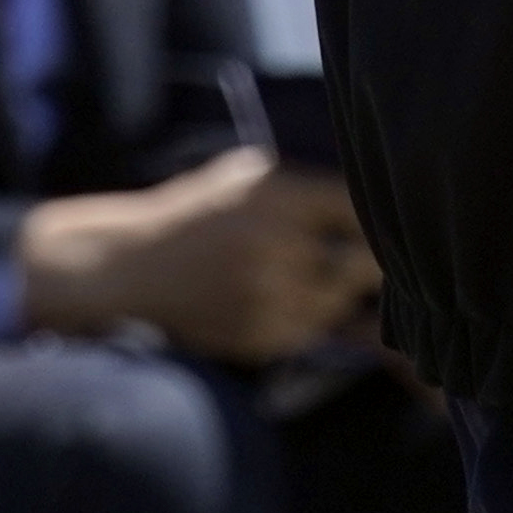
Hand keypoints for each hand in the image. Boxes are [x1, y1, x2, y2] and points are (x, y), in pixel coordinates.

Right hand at [14, 145, 378, 363]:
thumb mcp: (246, 175)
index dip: (374, 214)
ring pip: (339, 302)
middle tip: (366, 255)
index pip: (358, 207)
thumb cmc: (197, 209)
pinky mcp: (262, 336)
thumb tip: (368, 190)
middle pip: (363, 264)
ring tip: (318, 276)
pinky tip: (286, 299)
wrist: (133, 266)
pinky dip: (308, 317)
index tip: (379, 218)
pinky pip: (310, 329)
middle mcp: (281, 247)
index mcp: (280, 197)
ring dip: (337, 292)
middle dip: (366, 260)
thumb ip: (302, 183)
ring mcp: (271, 297)